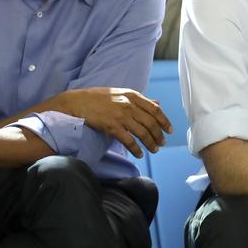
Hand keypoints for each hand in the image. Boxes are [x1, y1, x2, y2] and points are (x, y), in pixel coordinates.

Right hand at [57, 87, 172, 157]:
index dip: (165, 121)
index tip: (169, 130)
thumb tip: (157, 104)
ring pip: (142, 132)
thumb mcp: (121, 93)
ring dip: (150, 143)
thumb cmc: (99, 98)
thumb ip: (140, 100)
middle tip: (161, 143)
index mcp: (132, 95)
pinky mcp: (111, 126)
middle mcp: (129, 104)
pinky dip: (136, 149)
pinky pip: (129, 140)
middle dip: (159, 135)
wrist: (77, 102)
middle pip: (151, 123)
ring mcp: (120, 115)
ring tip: (154, 150)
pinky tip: (139, 154)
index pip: (155, 109)